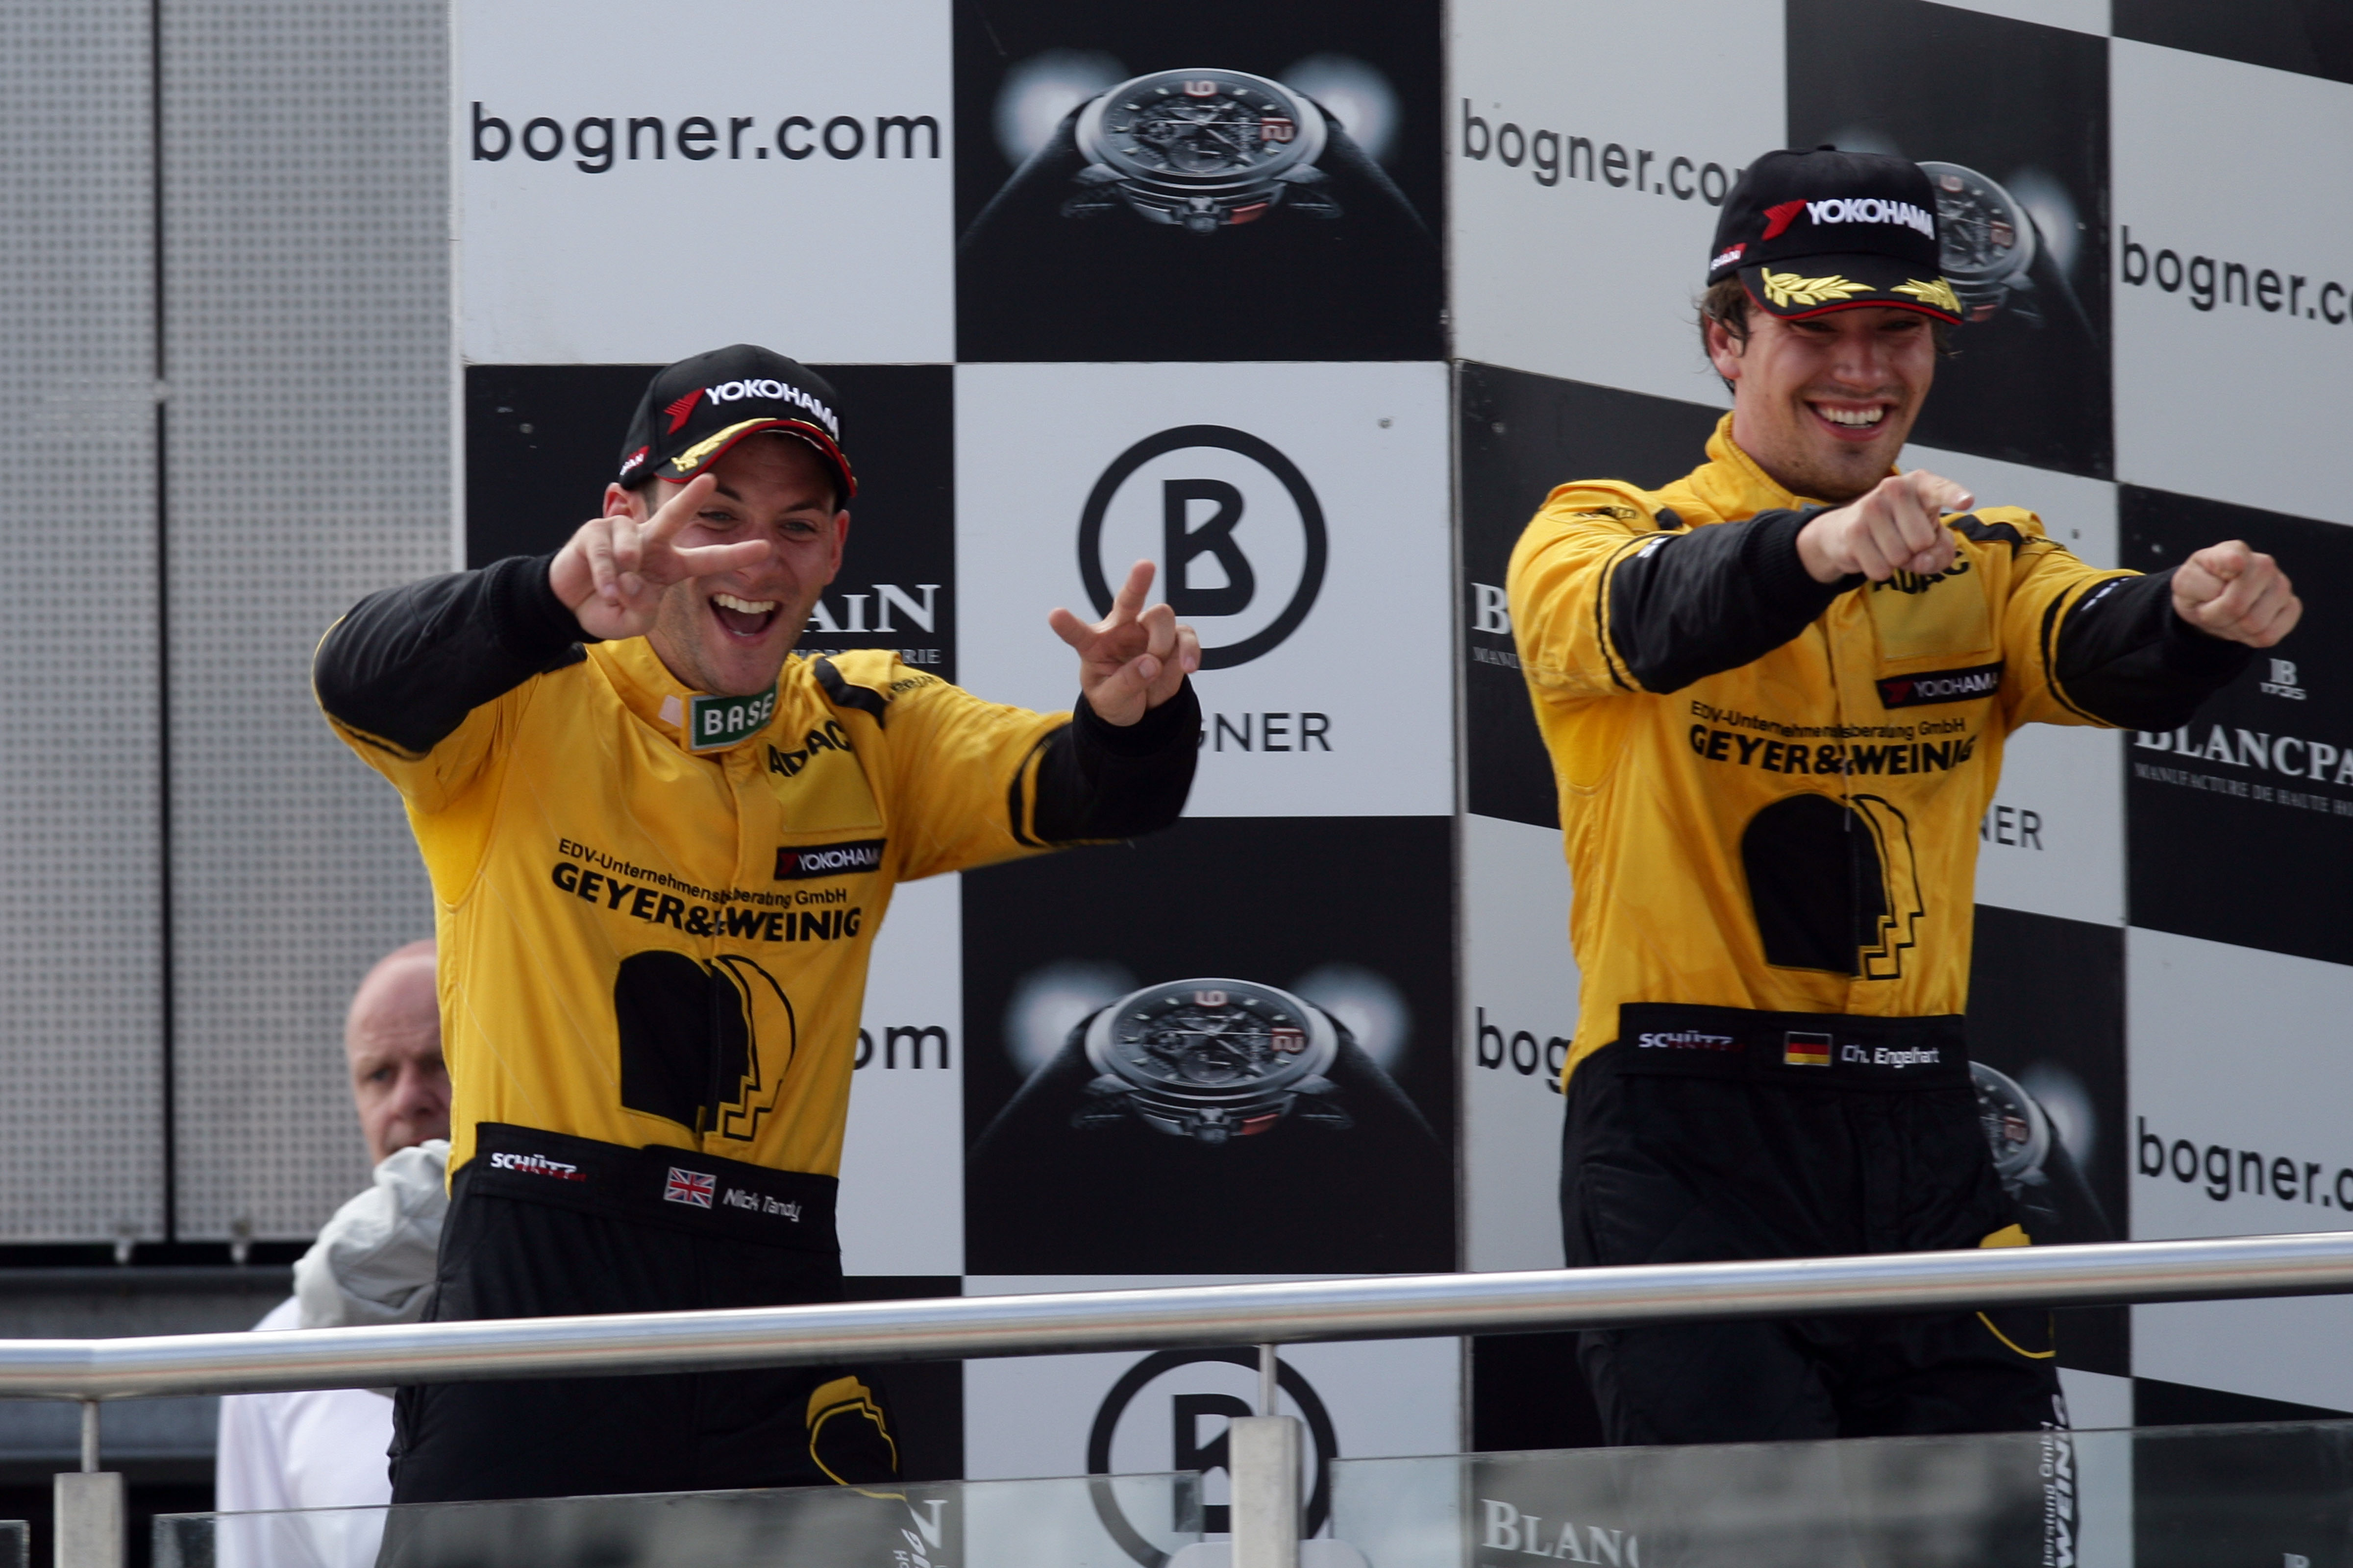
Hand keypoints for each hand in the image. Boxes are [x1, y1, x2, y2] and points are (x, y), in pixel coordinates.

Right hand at [548, 475, 772, 639]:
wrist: (571, 607)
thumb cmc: (609, 609)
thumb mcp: (634, 622)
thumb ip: (643, 611)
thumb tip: (636, 584)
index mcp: (670, 565)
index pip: (707, 559)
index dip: (735, 554)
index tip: (765, 548)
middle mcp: (651, 543)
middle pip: (674, 516)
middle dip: (690, 498)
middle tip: (710, 480)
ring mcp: (622, 534)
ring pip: (633, 545)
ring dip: (626, 574)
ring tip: (618, 593)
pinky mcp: (594, 533)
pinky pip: (607, 554)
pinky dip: (606, 578)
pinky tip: (605, 591)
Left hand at [1048, 560, 1200, 725]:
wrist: (1143, 711)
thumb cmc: (1117, 699)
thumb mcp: (1111, 702)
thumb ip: (1126, 684)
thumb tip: (1151, 663)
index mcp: (1095, 644)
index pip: (1078, 632)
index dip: (1067, 625)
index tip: (1055, 616)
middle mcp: (1123, 630)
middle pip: (1129, 599)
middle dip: (1137, 581)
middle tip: (1145, 566)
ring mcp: (1150, 632)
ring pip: (1161, 616)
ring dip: (1161, 643)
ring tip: (1156, 667)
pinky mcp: (1175, 641)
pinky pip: (1186, 636)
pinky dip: (1190, 651)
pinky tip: (1188, 667)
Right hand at [1796, 470, 1974, 583]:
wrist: (1848, 529)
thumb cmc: (1901, 530)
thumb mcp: (1931, 539)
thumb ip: (1941, 552)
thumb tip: (1922, 561)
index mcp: (1921, 483)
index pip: (1940, 489)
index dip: (1953, 497)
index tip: (1967, 502)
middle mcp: (1894, 487)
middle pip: (1922, 540)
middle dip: (1916, 550)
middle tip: (1904, 538)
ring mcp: (1870, 506)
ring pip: (1900, 557)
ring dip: (1896, 561)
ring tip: (1886, 544)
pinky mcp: (1852, 530)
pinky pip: (1880, 569)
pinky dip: (1879, 570)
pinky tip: (1871, 553)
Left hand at [2173, 540, 2300, 646]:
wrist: (2210, 602)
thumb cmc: (2199, 589)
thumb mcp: (2186, 582)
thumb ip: (2201, 575)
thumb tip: (2237, 562)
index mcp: (2234, 551)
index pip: (2232, 563)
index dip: (2224, 573)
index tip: (2222, 575)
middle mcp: (2264, 565)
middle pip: (2236, 606)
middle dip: (2216, 615)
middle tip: (2211, 609)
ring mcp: (2281, 585)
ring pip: (2254, 624)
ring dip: (2232, 628)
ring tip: (2226, 616)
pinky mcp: (2291, 607)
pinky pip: (2269, 635)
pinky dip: (2249, 638)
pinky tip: (2243, 625)